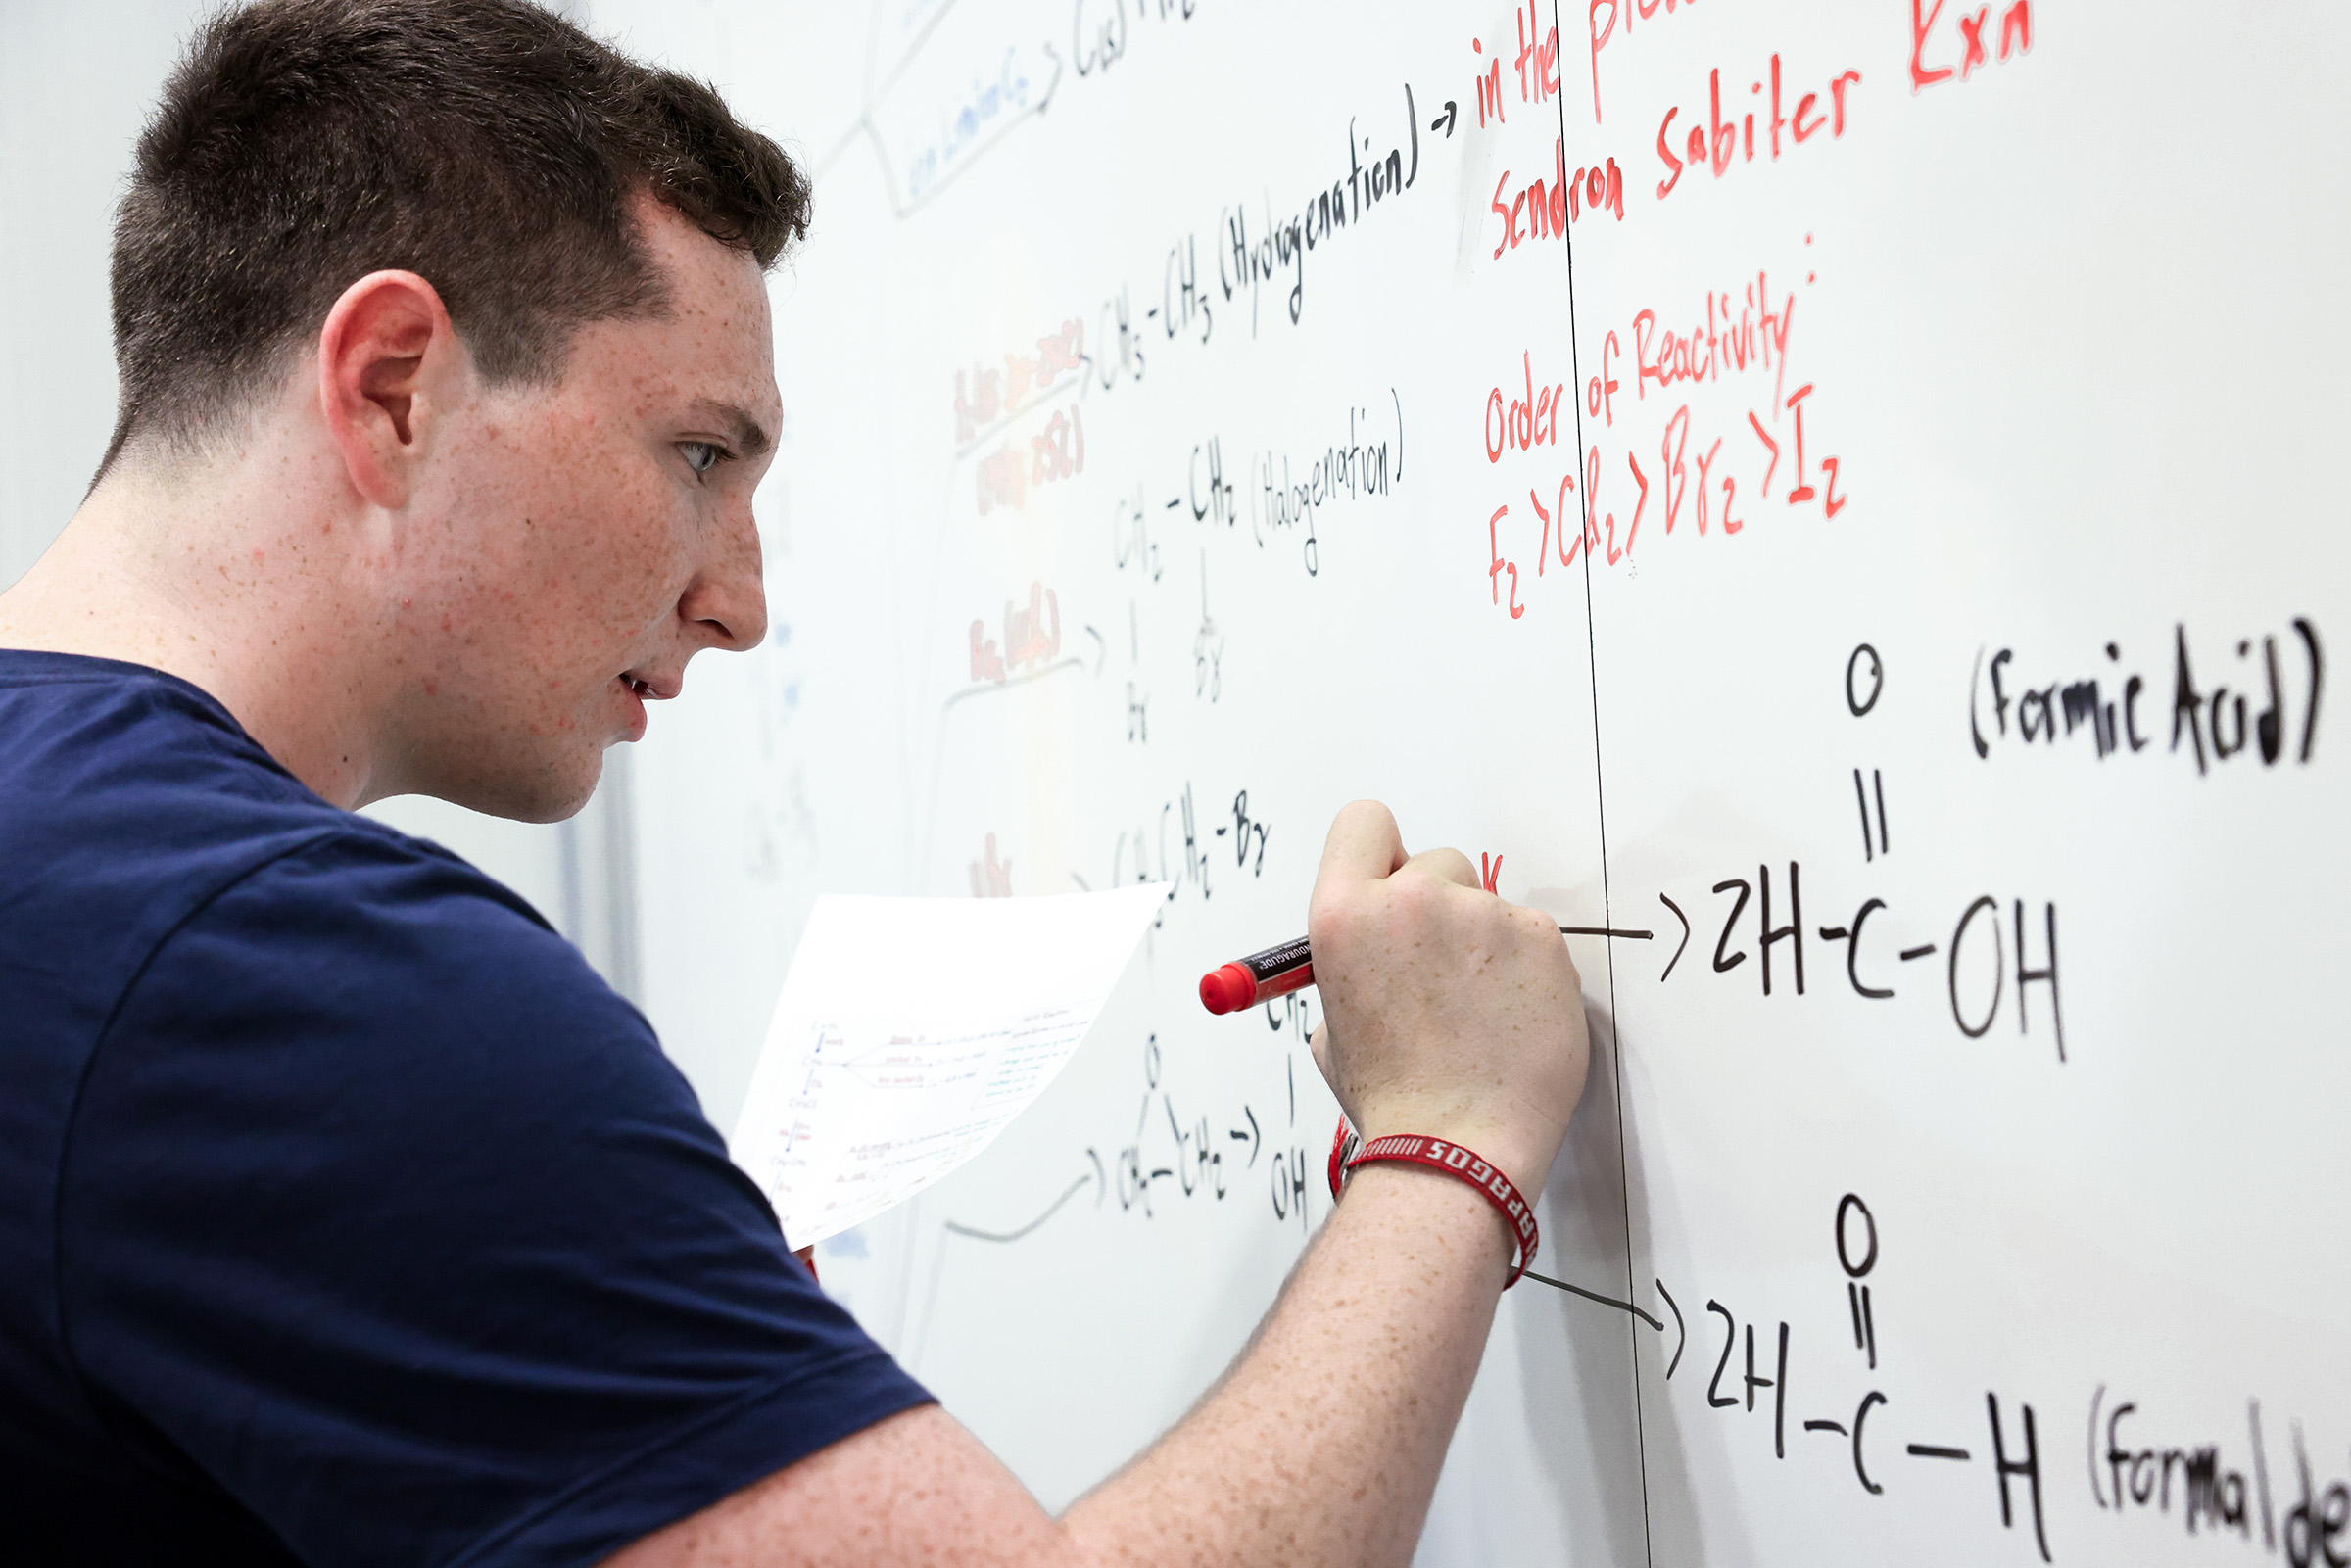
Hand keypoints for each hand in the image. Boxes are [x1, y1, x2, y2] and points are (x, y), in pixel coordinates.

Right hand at [1305, 801, 1588, 1199]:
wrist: (1457, 1149)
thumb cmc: (1393, 1098)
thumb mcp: (1336, 1023)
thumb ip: (1357, 960)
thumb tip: (1384, 937)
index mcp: (1344, 914)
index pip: (1364, 822)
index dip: (1379, 853)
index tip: (1392, 886)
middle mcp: (1413, 898)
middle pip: (1436, 861)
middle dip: (1440, 907)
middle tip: (1441, 975)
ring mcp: (1484, 915)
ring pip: (1489, 906)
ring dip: (1486, 946)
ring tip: (1479, 1017)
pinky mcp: (1542, 938)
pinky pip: (1532, 938)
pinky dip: (1526, 972)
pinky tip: (1512, 1023)